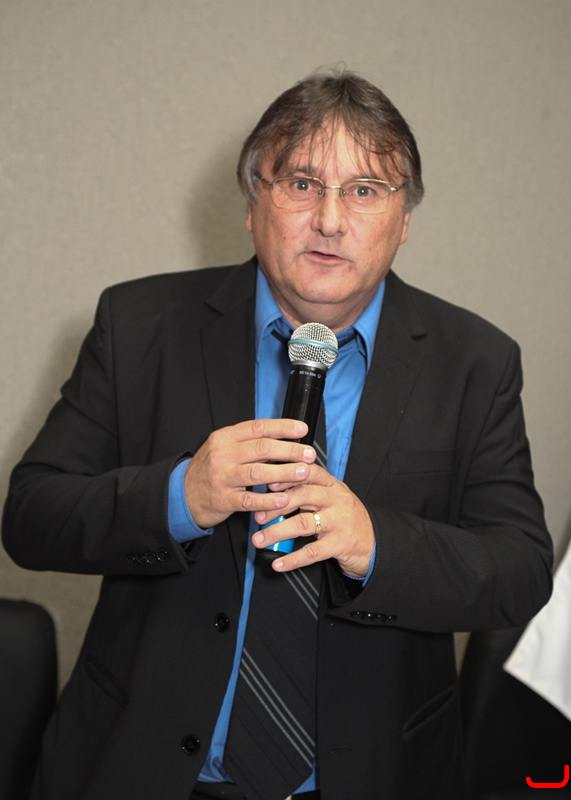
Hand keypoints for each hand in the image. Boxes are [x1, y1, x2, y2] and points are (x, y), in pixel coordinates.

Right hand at [184, 419, 315, 528]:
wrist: (182, 494)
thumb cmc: (210, 469)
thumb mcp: (224, 448)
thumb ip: (249, 443)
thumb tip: (284, 439)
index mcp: (225, 437)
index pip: (258, 427)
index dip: (283, 427)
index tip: (302, 429)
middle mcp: (223, 454)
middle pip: (262, 448)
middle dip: (290, 450)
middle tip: (309, 454)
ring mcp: (222, 477)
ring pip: (258, 472)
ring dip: (284, 472)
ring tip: (303, 473)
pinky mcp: (223, 499)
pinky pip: (249, 500)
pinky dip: (268, 500)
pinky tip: (284, 499)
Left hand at [252, 465, 374, 577]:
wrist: (375, 542)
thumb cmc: (346, 518)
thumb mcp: (333, 497)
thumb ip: (310, 490)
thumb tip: (274, 490)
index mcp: (332, 486)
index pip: (309, 473)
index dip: (288, 477)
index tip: (268, 484)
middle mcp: (336, 500)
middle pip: (302, 495)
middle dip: (275, 506)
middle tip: (257, 516)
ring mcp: (339, 522)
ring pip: (303, 523)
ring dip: (276, 532)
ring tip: (259, 540)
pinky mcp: (340, 544)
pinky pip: (312, 552)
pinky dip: (292, 559)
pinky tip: (278, 564)